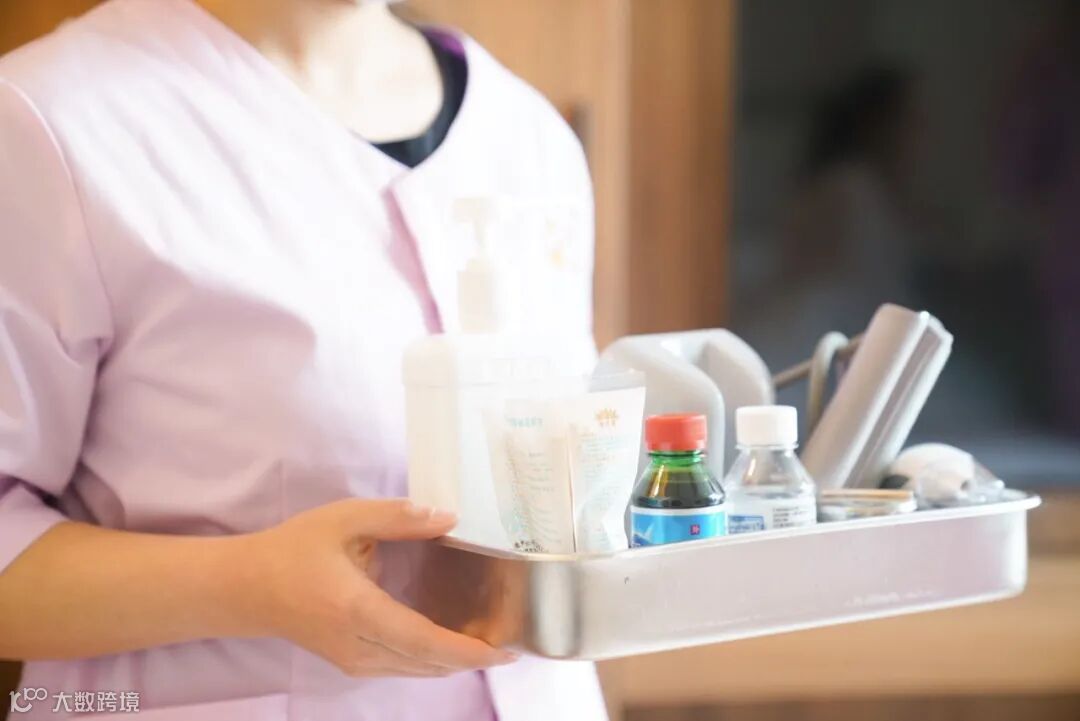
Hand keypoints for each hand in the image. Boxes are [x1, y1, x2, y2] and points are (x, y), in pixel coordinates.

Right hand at [231, 498, 516, 676]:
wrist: (246, 590)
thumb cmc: (294, 550)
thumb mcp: (344, 519)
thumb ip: (398, 517)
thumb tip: (449, 518)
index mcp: (357, 610)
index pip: (423, 640)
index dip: (468, 650)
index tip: (505, 650)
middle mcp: (359, 646)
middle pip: (428, 663)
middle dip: (474, 658)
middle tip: (514, 642)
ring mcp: (355, 661)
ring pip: (418, 671)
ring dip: (456, 661)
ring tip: (494, 643)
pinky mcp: (353, 664)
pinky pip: (404, 669)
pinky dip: (435, 660)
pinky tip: (455, 644)